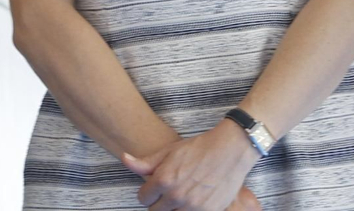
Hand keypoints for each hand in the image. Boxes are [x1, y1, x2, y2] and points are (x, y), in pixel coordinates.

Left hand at [123, 124, 259, 210]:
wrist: (228, 151)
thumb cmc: (197, 149)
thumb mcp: (168, 151)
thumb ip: (145, 162)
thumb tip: (124, 160)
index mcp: (164, 180)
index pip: (143, 198)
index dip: (146, 193)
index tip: (152, 190)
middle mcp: (177, 196)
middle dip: (158, 202)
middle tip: (167, 193)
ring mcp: (194, 206)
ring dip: (174, 208)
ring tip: (180, 195)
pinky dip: (189, 210)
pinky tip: (193, 200)